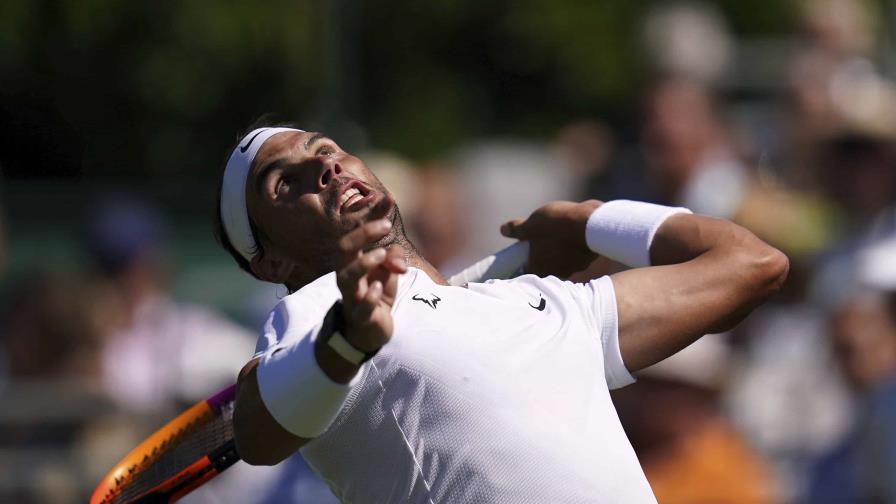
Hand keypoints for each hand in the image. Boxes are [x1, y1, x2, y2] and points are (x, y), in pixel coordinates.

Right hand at [335, 204, 406, 353]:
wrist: (370, 331)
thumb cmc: (377, 295)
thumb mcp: (389, 272)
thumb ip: (394, 258)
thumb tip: (396, 257)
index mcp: (354, 260)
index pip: (357, 233)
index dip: (371, 215)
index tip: (388, 199)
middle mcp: (347, 275)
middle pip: (344, 250)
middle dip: (362, 235)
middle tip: (384, 226)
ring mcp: (352, 296)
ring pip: (347, 277)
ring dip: (364, 263)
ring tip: (381, 254)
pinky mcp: (360, 317)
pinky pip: (360, 307)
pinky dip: (370, 297)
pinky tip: (380, 287)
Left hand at [500, 200, 601, 277]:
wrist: (591, 224)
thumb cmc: (556, 226)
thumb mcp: (531, 225)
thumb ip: (517, 230)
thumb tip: (503, 229)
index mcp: (538, 269)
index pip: (525, 272)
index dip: (521, 263)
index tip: (520, 254)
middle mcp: (555, 274)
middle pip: (543, 267)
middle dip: (540, 256)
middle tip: (537, 241)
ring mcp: (573, 268)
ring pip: (560, 262)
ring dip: (556, 252)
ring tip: (555, 234)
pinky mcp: (586, 261)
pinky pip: (574, 255)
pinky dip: (570, 247)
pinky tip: (570, 234)